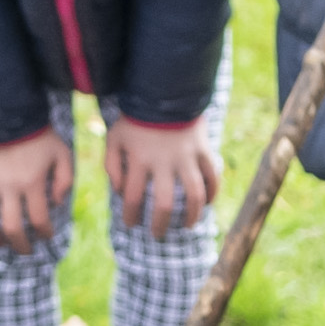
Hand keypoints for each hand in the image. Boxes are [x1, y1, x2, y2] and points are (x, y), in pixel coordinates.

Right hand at [0, 126, 70, 250]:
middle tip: (24, 250)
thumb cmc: (38, 135)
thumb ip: (65, 179)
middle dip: (20, 245)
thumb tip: (58, 203)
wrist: (6, 113)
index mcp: (32, 182)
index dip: (44, 233)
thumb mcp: (61, 153)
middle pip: (11, 227)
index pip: (39, 219)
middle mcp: (9, 187)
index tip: (46, 236)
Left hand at [105, 116, 219, 232]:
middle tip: (157, 234)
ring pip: (193, 194)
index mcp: (139, 159)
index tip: (131, 223)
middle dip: (160, 224)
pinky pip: (212, 176)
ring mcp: (186, 157)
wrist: (165, 92)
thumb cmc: (136, 119)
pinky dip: (212, 192)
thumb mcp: (115, 137)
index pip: (131, 197)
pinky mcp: (203, 150)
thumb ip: (112, 165)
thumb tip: (118, 192)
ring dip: (191, 215)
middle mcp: (163, 161)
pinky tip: (206, 202)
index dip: (130, 215)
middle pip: (164, 204)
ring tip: (187, 225)